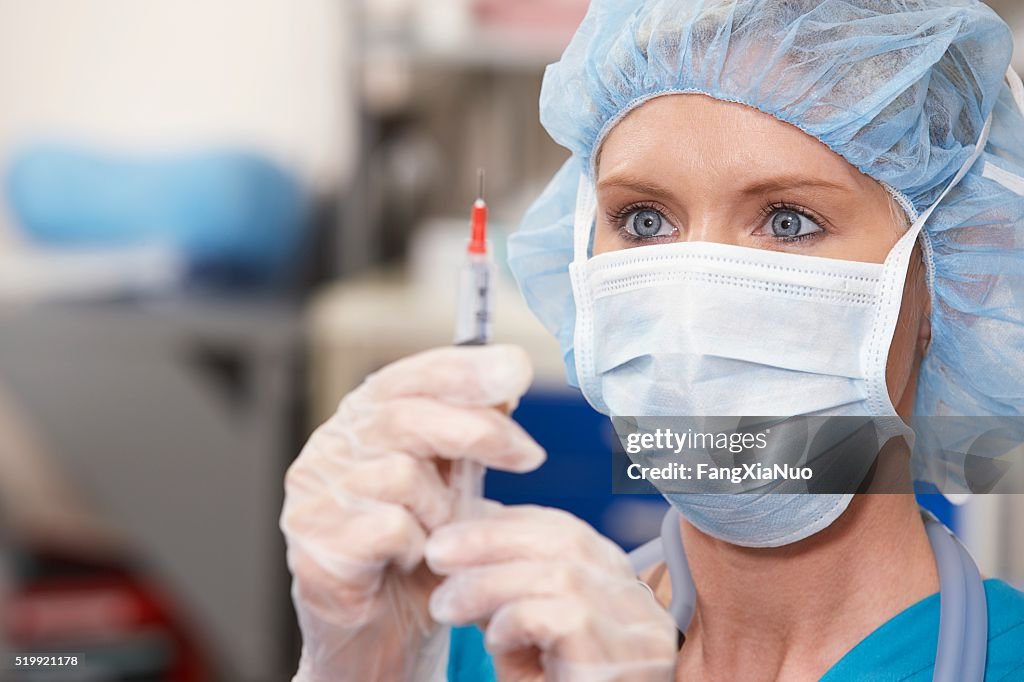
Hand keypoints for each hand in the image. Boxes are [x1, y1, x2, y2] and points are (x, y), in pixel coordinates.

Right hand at [280, 345, 544, 680]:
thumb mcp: (454, 481)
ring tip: (441, 535)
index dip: (465, 368)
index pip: (410, 375)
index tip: (519, 370)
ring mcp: (314, 493)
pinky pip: (390, 527)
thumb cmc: (420, 549)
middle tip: (529, 455)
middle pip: (407, 415)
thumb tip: (509, 375)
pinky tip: (412, 560)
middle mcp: (330, 446)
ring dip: (442, 510)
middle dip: (479, 431)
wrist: (385, 632)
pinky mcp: (313, 543)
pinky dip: (417, 546)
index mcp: (362, 420)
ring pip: (402, 475)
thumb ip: (471, 430)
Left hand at [425, 504, 677, 681]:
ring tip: (445, 604)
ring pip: (560, 576)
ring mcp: (636, 632)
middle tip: (436, 552)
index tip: (450, 530)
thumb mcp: (521, 636)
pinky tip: (493, 639)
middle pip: (566, 541)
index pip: (564, 530)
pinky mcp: (621, 662)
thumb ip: (500, 591)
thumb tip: (453, 542)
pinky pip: (565, 618)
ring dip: (489, 583)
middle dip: (491, 539)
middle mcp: (635, 601)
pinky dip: (516, 619)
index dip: (503, 522)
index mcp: (615, 583)